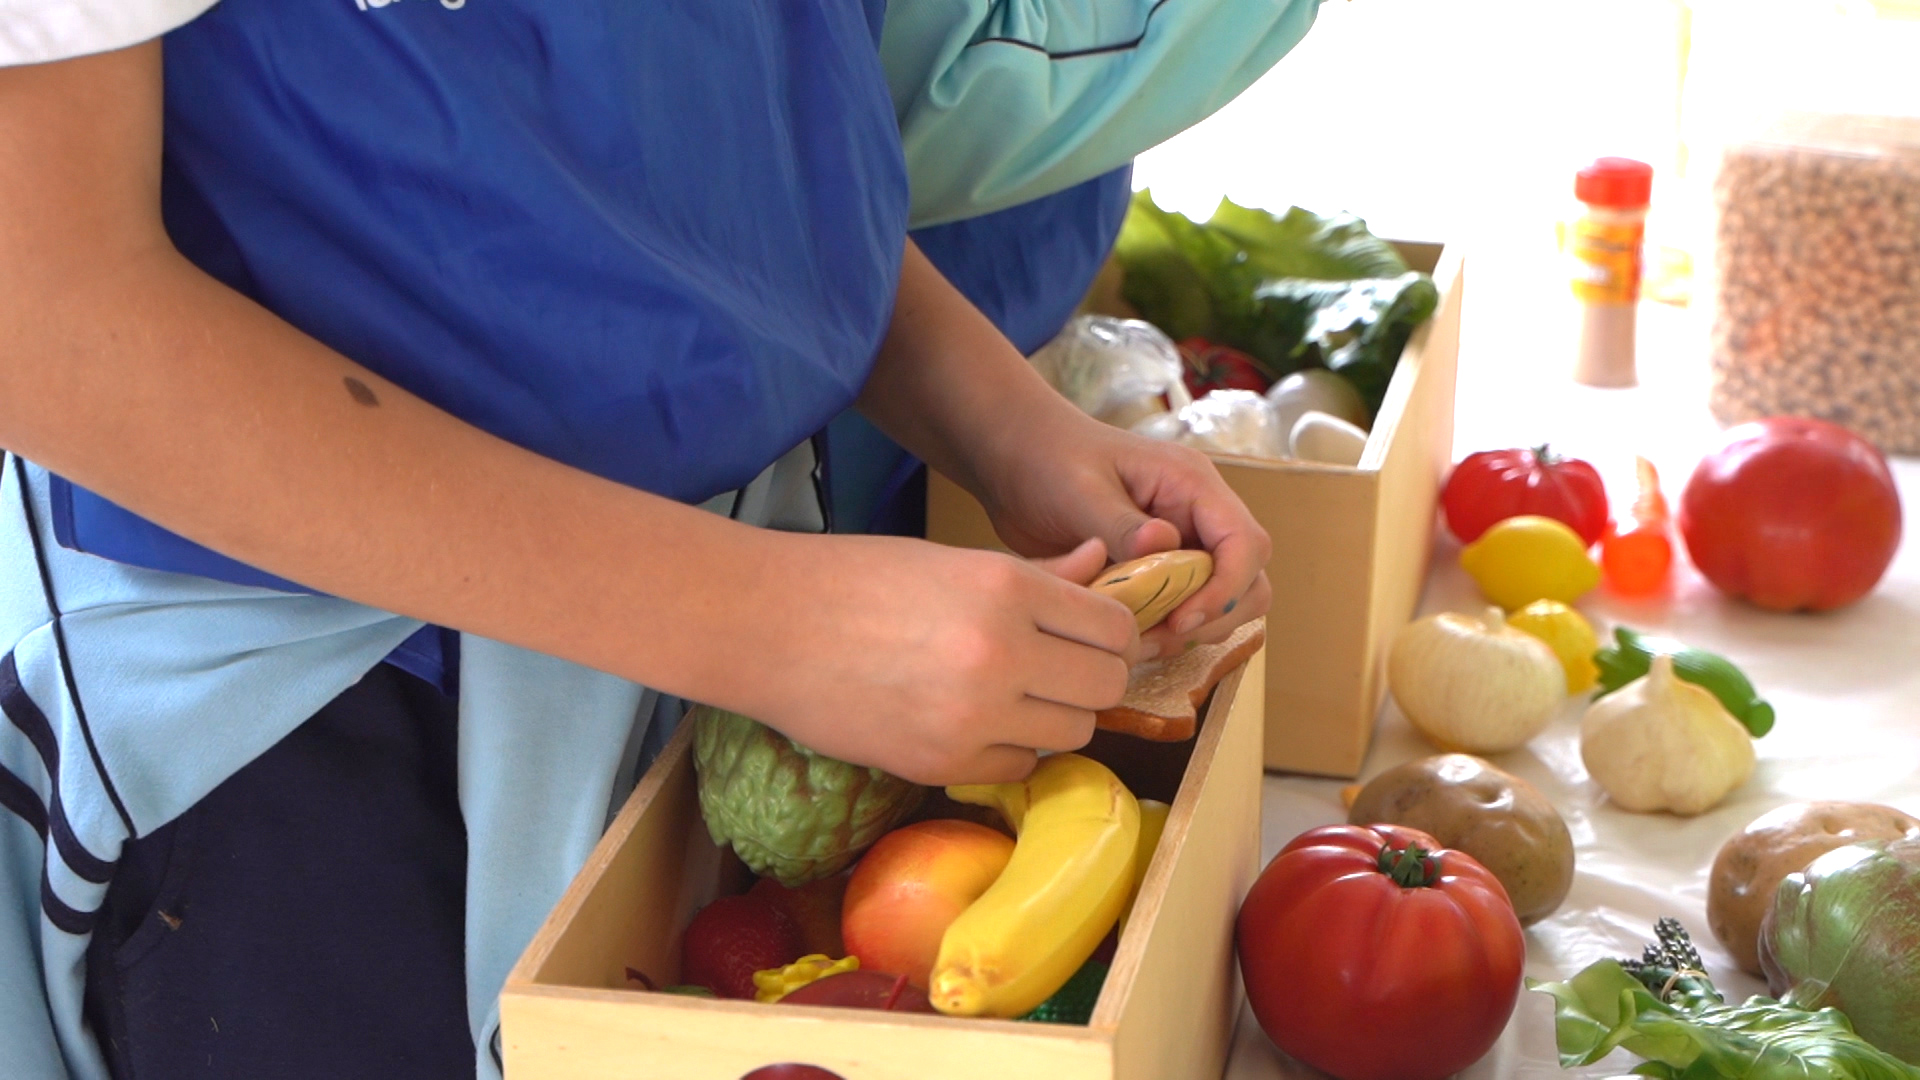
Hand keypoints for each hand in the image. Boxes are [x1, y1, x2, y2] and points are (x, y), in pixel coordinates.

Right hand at [719, 530, 1138, 785]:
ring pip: (1073, 733)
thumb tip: (1101, 561)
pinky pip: (1019, 766)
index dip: (1111, 635)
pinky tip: (971, 722)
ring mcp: (974, 715)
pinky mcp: (943, 763)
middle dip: (1092, 680)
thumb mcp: (954, 561)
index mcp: (1006, 586)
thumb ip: (1039, 574)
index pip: (1114, 628)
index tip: (1090, 638)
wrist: (767, 627)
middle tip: (1058, 671)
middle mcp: (1001, 651)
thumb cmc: (858, 580)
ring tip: (1010, 696)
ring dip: (1054, 717)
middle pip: (1105, 686)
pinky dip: (1008, 750)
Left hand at [972, 412, 1271, 660]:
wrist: (1014, 456)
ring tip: (1137, 640)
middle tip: (1160, 635)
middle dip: (1216, 616)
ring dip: (1192, 631)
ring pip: (1223, 601)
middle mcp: (1199, 515)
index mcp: (1192, 484)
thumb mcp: (1079, 488)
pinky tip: (1126, 636)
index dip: (1227, 589)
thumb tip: (1163, 545)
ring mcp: (1182, 544)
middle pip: (1249, 579)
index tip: (1181, 620)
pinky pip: (1183, 609)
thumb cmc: (1048, 457)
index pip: (1246, 543)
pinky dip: (1165, 632)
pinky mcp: (1158, 570)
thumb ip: (1121, 522)